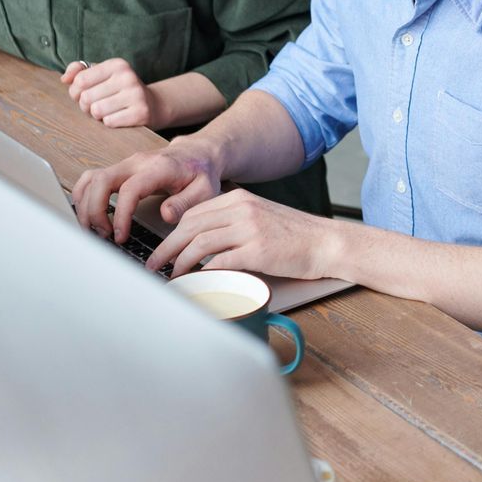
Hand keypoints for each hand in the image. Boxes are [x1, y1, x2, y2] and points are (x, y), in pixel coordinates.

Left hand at [61, 58, 156, 128]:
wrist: (152, 104)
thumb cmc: (119, 89)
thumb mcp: (102, 74)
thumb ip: (78, 71)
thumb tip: (64, 79)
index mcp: (117, 64)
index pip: (80, 80)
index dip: (76, 92)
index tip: (85, 93)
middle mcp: (128, 77)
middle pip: (86, 98)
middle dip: (86, 106)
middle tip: (96, 105)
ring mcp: (136, 95)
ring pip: (96, 111)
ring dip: (97, 116)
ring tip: (107, 111)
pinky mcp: (141, 113)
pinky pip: (109, 122)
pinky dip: (110, 123)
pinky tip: (118, 117)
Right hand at [71, 140, 221, 245]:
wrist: (198, 153)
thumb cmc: (201, 173)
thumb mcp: (205, 189)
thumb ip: (186, 202)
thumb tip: (166, 214)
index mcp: (158, 168)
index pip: (129, 190)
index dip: (121, 215)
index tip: (120, 236)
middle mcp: (137, 163)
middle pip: (101, 181)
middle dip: (94, 211)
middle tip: (103, 235)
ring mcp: (125, 165)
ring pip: (91, 179)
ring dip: (86, 205)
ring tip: (95, 229)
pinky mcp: (119, 170)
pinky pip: (92, 179)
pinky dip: (85, 197)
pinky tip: (92, 216)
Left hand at [145, 189, 335, 279]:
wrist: (328, 242)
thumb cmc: (297, 236)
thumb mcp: (262, 218)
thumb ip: (234, 224)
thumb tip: (203, 244)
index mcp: (240, 199)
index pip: (194, 213)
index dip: (173, 233)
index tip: (163, 249)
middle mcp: (242, 209)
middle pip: (189, 226)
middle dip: (166, 248)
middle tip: (153, 265)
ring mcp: (250, 229)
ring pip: (199, 243)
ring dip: (178, 262)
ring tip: (169, 277)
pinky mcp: (258, 250)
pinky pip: (219, 262)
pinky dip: (201, 274)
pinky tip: (195, 282)